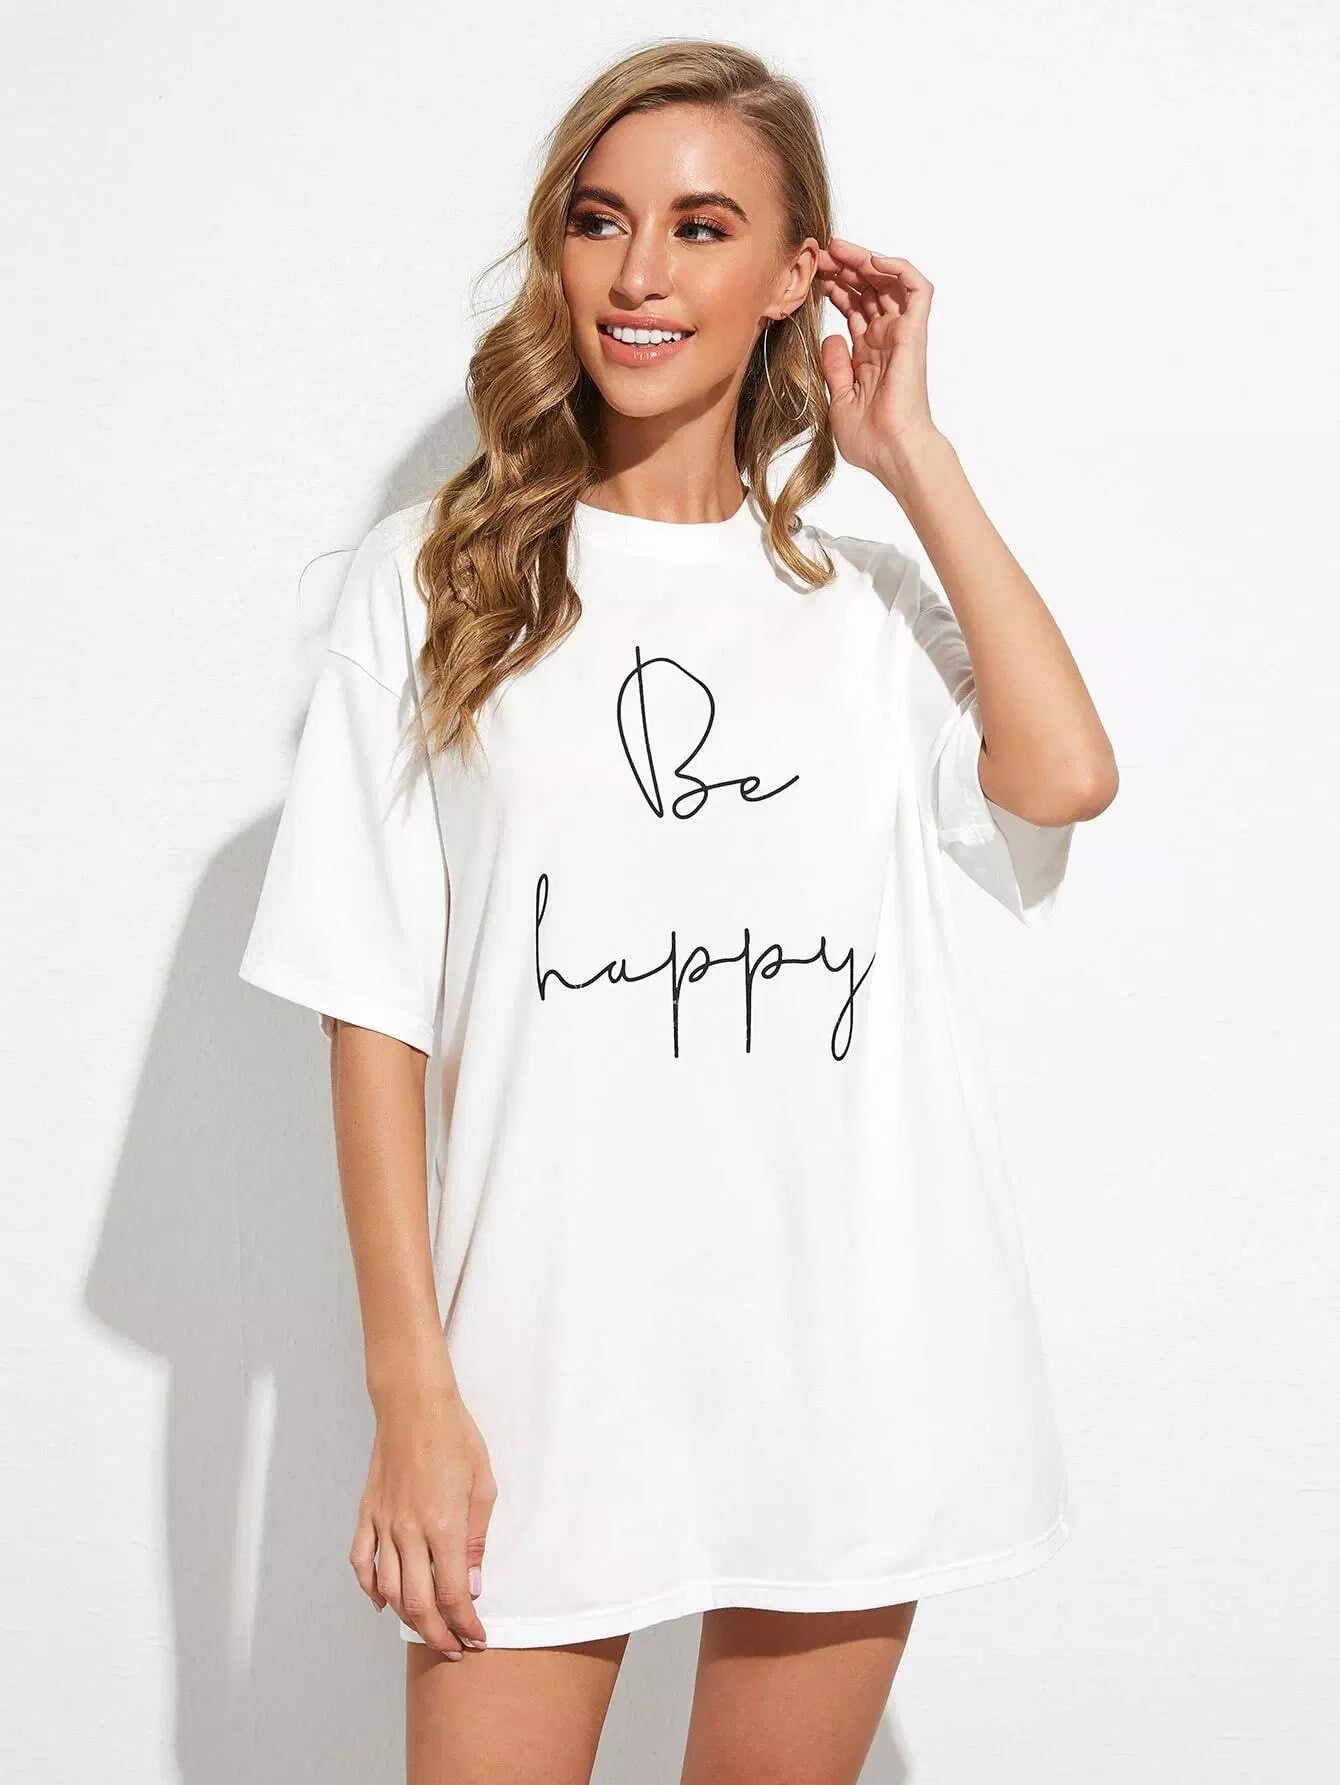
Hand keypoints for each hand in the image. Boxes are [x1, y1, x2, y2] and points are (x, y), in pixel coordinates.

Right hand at [350, 1378, 495, 1657]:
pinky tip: (383, 1601)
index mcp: (442, 1526)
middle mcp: (408, 1532)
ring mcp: (383, 1524)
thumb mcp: (483, 1485)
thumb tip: (472, 1585)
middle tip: (455, 1648)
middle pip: (418, 1602)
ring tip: (428, 1628)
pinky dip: (370, 1588)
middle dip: (439, 1633)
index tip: (476, 1638)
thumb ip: (476, 1539)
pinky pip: (361, 1562)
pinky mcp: (367, 1513)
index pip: (452, 1594)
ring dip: (408, 1617)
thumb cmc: (455, 1437)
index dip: (465, 1624)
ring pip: (388, 1590)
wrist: (414, 1404)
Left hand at [815, 239, 939, 477]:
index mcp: (868, 355)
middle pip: (867, 289)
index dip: (834, 286)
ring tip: (837, 249)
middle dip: (843, 267)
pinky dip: (898, 269)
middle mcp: (885, 340)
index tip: (810, 274)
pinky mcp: (914, 333)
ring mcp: (901, 335)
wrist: (892, 453)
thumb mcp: (838, 399)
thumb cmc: (870, 440)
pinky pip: (917, 289)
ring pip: (888, 282)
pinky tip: (872, 261)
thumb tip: (830, 338)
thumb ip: (835, 368)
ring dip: (865, 260)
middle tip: (818, 253)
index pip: (853, 307)